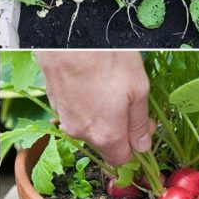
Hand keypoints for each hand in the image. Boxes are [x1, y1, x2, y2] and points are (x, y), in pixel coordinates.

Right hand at [34, 51, 152, 165]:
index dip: (136, 146)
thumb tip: (143, 146)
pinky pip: (75, 112)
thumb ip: (140, 123)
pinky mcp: (53, 102)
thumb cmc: (107, 59)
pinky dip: (85, 103)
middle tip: (129, 101)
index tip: (144, 125)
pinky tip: (91, 81)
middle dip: (119, 128)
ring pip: (88, 126)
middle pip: (104, 142)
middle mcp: (81, 132)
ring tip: (108, 86)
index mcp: (106, 134)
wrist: (68, 39)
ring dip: (101, 114)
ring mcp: (64, 118)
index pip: (121, 159)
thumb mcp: (138, 89)